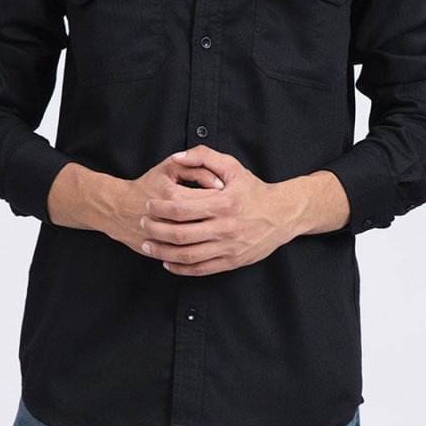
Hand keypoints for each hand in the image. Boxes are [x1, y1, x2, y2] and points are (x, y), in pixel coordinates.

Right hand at [102, 150, 225, 257]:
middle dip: (221, 219)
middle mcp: (171, 220)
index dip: (223, 198)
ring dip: (212, 238)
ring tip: (217, 228)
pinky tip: (204, 243)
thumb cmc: (147, 185)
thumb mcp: (169, 168)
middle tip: (227, 214)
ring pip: (199, 244)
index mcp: (175, 196)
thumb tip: (219, 183)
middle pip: (207, 222)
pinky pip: (187, 259)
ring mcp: (166, 239)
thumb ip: (196, 166)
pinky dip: (200, 253)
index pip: (210, 199)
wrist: (116, 208)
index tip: (228, 196)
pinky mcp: (163, 252)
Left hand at [139, 145, 302, 275]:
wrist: (283, 215)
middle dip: (156, 230)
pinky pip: (201, 269)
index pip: (183, 209)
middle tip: (142, 224)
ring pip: (188, 255)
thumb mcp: (233, 167)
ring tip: (148, 245)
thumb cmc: (254, 190)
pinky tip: (168, 262)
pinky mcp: (231, 262)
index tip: (149, 205)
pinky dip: (181, 268)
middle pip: (181, 234)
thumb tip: (178, 157)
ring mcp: (228, 247)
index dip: (161, 208)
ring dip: (163, 252)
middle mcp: (224, 228)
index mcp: (223, 204)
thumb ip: (204, 157)